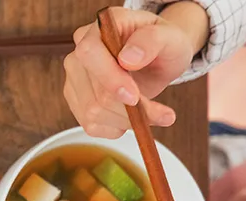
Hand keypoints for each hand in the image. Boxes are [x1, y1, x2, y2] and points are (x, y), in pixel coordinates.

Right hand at [63, 4, 208, 137]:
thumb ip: (151, 41)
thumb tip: (129, 58)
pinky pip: (92, 125)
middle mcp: (80, 53)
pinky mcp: (77, 101)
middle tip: (161, 114)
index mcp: (99, 29)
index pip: (89, 53)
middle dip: (127, 110)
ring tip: (153, 115)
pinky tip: (132, 117)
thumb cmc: (162, 45)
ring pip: (92, 113)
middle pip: (93, 93)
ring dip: (126, 121)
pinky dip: (117, 128)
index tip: (134, 97)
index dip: (110, 78)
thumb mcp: (170, 37)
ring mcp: (75, 79)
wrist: (157, 60)